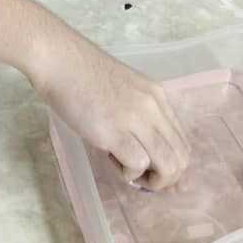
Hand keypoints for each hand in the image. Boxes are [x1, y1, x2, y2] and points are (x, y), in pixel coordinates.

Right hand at [32, 30, 189, 190]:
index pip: (182, 142)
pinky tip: (112, 159)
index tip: (155, 174)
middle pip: (180, 157)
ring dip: (150, 180)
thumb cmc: (84, 77)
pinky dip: (128, 173)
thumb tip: (148, 152)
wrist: (60, 62)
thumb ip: (139, 115)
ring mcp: (135, 119)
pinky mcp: (113, 131)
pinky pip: (137, 164)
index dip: (173, 165)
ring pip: (166, 165)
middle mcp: (153, 107)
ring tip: (126, 170)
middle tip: (142, 178)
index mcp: (158, 96)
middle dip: (165, 178)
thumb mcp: (125, 90)